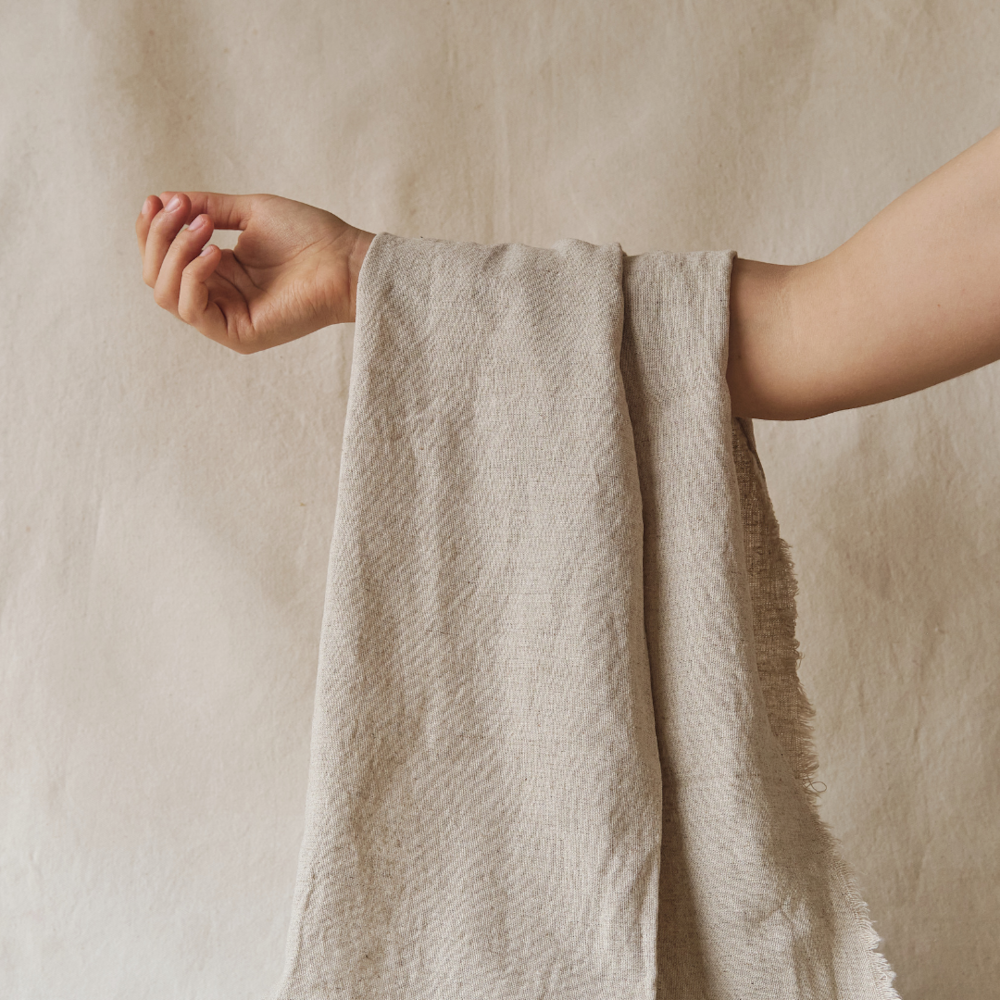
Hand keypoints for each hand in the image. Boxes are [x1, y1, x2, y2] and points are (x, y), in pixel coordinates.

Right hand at [136, 191, 374, 352]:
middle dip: (159, 237)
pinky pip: (192, 310)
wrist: (346, 260)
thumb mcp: (250, 212)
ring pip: (167, 295)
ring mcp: (226, 319)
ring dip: (175, 253)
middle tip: (183, 209)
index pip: (162, 259)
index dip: (150, 229)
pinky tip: (216, 253)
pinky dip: (193, 276)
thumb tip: (165, 197)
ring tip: (204, 228)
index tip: (157, 198)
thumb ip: (208, 207)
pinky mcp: (238, 335)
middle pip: (156, 277)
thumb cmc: (310, 236)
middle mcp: (218, 298)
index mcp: (218, 273)